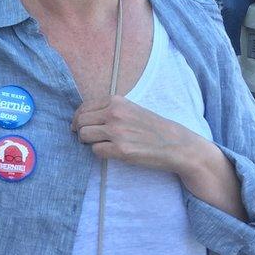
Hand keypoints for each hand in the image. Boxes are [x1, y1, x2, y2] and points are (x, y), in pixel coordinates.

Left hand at [71, 95, 201, 174]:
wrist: (176, 144)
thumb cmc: (153, 128)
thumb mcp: (132, 109)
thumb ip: (110, 110)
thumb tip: (83, 117)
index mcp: (117, 101)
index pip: (84, 107)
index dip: (78, 118)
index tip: (79, 125)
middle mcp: (115, 114)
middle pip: (81, 122)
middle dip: (80, 130)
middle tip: (86, 137)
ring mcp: (117, 132)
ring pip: (84, 136)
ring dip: (88, 142)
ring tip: (98, 144)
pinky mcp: (121, 150)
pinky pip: (96, 151)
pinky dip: (100, 152)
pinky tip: (110, 152)